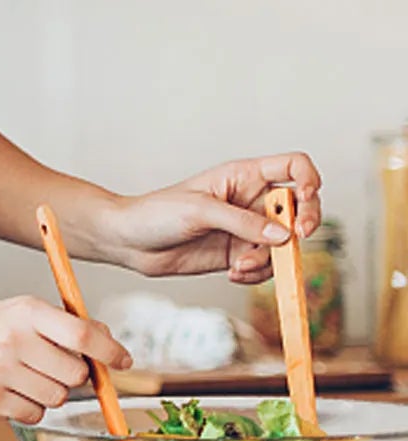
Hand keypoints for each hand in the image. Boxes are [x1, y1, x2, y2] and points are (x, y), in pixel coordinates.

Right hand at [0, 297, 130, 424]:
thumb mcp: (24, 311)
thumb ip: (66, 324)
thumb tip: (108, 342)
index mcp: (27, 312)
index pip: (81, 335)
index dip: (109, 351)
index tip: (122, 360)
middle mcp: (13, 340)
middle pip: (76, 374)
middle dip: (74, 374)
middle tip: (55, 365)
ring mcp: (0, 371)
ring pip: (58, 398)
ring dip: (52, 392)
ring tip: (28, 375)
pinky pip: (35, 414)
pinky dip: (32, 406)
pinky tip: (15, 389)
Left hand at [106, 153, 322, 283]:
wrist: (130, 242)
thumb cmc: (156, 213)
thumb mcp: (199, 211)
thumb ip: (242, 222)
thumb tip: (284, 235)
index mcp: (243, 176)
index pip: (293, 166)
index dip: (309, 179)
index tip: (305, 199)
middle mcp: (250, 200)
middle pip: (300, 208)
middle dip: (304, 225)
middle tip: (292, 240)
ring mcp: (247, 228)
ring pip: (284, 244)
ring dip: (269, 259)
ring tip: (238, 265)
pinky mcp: (239, 253)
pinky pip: (266, 266)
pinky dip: (256, 273)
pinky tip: (233, 273)